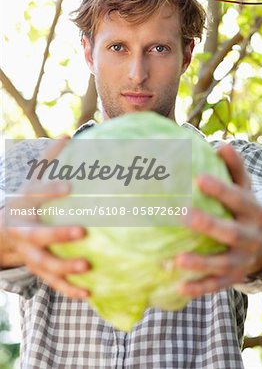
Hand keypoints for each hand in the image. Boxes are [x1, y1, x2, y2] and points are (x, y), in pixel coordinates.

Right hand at [2, 138, 89, 298]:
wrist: (4, 229)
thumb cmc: (28, 200)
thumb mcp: (33, 178)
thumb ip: (50, 158)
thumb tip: (68, 134)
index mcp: (24, 205)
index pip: (35, 196)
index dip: (50, 191)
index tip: (69, 187)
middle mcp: (23, 230)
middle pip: (37, 235)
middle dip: (57, 235)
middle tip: (82, 232)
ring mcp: (29, 253)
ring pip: (43, 264)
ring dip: (64, 269)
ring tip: (87, 267)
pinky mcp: (37, 268)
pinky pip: (51, 282)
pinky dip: (68, 289)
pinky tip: (88, 292)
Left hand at [175, 143, 261, 297]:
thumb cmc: (243, 209)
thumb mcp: (244, 188)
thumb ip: (234, 168)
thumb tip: (221, 144)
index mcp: (252, 211)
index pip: (237, 198)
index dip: (220, 189)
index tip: (199, 178)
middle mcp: (249, 236)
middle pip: (230, 232)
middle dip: (208, 225)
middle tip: (183, 215)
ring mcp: (242, 261)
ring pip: (222, 264)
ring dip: (200, 262)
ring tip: (176, 259)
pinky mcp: (232, 279)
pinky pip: (215, 285)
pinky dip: (198, 287)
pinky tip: (178, 285)